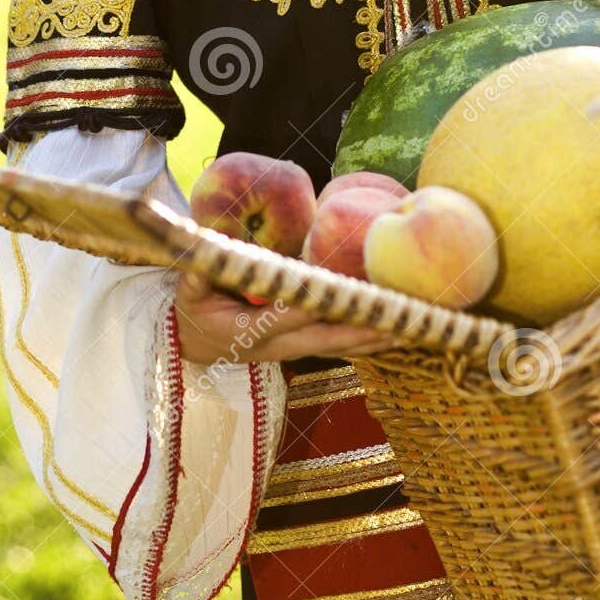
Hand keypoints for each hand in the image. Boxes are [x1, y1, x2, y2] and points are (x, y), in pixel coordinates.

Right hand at [173, 270, 399, 366]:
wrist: (194, 347)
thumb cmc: (194, 310)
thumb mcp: (189, 291)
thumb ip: (200, 272)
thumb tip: (205, 249)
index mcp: (248, 329)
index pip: (284, 315)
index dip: (309, 306)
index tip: (336, 293)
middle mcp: (277, 344)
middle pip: (324, 336)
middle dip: (359, 327)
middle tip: (394, 318)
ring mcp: (292, 350)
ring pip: (338, 346)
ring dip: (372, 338)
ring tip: (409, 329)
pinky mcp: (301, 348)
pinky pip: (339, 346)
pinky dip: (367, 340)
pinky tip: (395, 335)